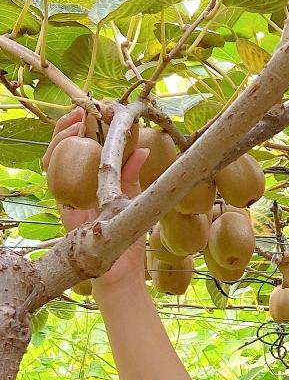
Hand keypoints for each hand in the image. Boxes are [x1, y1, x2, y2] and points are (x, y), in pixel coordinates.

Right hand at [41, 106, 150, 288]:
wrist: (120, 271)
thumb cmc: (129, 238)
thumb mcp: (135, 199)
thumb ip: (133, 175)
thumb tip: (144, 150)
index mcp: (95, 182)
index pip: (84, 150)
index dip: (85, 129)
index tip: (96, 112)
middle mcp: (78, 186)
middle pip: (64, 149)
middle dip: (68, 126)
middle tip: (83, 108)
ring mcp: (69, 195)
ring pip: (53, 159)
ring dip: (60, 136)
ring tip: (75, 120)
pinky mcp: (63, 205)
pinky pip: (53, 178)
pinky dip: (57, 157)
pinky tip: (70, 143)